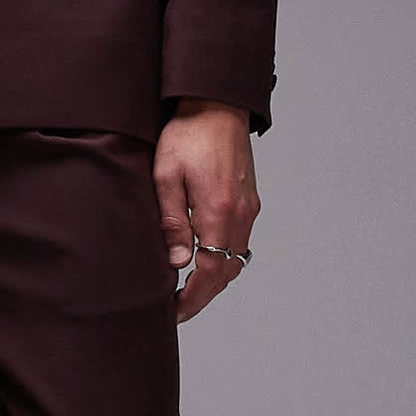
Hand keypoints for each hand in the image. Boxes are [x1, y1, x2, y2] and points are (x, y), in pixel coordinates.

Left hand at [154, 99, 258, 322]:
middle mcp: (240, 215)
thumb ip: (173, 222)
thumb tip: (178, 262)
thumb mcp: (166, 177)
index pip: (211, 272)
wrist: (216, 105)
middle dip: (203, 296)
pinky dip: (223, 260)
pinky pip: (240, 242)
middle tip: (178, 309)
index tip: (174, 311)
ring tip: (188, 290)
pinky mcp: (249, 201)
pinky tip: (204, 262)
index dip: (193, 297)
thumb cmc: (187, 135)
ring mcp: (248, 208)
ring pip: (236, 260)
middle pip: (227, 273)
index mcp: (219, 212)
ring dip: (214, 279)